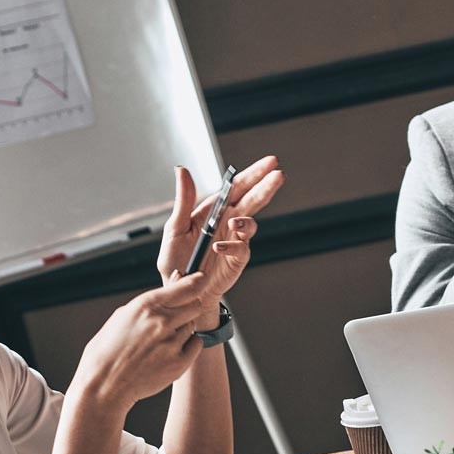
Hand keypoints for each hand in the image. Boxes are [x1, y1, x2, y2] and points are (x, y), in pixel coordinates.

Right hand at [73, 272, 218, 411]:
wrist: (103, 385)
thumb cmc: (108, 350)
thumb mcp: (123, 316)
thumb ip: (152, 301)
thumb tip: (176, 280)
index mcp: (145, 306)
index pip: (185, 287)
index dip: (196, 281)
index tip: (201, 279)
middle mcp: (161, 322)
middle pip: (195, 304)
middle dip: (188, 306)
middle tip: (176, 315)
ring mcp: (171, 343)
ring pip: (192, 325)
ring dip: (183, 328)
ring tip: (161, 340)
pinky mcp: (178, 364)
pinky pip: (196, 344)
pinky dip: (188, 345)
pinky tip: (170, 350)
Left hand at [157, 156, 283, 302]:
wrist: (181, 290)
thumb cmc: (176, 260)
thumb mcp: (175, 226)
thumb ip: (183, 199)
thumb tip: (182, 170)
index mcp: (214, 209)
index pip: (237, 186)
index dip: (254, 173)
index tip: (270, 162)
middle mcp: (228, 222)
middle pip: (252, 200)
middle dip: (265, 186)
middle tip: (278, 174)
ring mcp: (235, 240)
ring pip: (251, 224)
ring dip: (246, 221)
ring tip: (234, 223)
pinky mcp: (237, 259)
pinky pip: (242, 248)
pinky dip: (232, 246)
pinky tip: (219, 248)